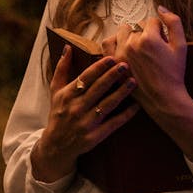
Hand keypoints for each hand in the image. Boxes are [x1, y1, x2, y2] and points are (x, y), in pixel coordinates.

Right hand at [31, 46, 138, 181]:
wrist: (56, 146)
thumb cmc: (58, 113)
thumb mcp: (56, 91)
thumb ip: (62, 68)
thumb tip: (68, 47)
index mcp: (67, 95)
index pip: (85, 78)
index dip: (98, 68)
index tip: (111, 58)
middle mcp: (76, 108)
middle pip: (97, 89)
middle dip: (112, 76)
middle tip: (126, 65)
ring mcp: (86, 123)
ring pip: (107, 105)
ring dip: (121, 93)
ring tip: (133, 82)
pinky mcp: (95, 136)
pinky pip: (113, 124)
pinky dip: (125, 115)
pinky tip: (137, 106)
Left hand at [103, 7, 187, 113]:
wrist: (164, 98)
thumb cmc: (174, 73)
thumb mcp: (181, 46)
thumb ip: (174, 22)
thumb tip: (160, 8)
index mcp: (149, 38)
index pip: (151, 21)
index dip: (159, 31)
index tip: (162, 44)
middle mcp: (132, 44)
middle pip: (137, 27)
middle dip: (145, 35)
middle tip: (151, 50)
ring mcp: (120, 54)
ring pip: (122, 33)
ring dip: (129, 37)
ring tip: (138, 49)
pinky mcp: (113, 64)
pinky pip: (107, 44)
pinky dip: (114, 43)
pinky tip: (123, 49)